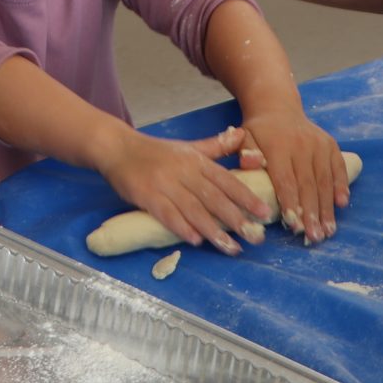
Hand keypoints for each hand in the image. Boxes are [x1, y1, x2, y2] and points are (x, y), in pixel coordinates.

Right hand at [96, 126, 263, 255]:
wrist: (118, 148)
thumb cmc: (157, 151)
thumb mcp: (188, 146)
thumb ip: (215, 146)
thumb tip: (241, 134)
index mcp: (196, 160)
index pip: (226, 180)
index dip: (246, 197)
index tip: (264, 213)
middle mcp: (184, 171)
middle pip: (214, 198)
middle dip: (237, 219)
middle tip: (255, 237)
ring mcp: (164, 184)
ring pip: (193, 209)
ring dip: (214, 230)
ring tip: (231, 247)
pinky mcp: (146, 195)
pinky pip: (166, 213)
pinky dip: (181, 227)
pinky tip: (195, 240)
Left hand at [239, 109, 349, 243]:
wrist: (277, 106)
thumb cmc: (258, 131)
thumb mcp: (243, 138)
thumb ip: (245, 152)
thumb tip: (251, 163)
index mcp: (278, 146)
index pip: (286, 180)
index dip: (291, 203)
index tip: (294, 226)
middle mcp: (301, 144)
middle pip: (308, 184)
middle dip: (311, 213)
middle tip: (314, 237)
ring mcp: (318, 144)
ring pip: (324, 180)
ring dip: (327, 207)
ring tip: (328, 230)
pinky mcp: (331, 144)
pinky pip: (338, 167)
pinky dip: (342, 185)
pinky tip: (342, 204)